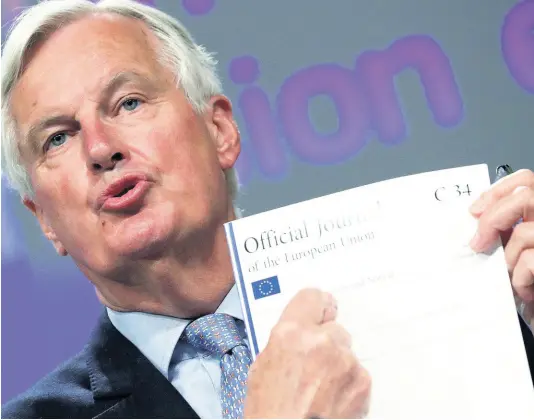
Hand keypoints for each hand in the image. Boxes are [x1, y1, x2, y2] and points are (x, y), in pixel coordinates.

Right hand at [243, 289, 370, 418]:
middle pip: (333, 327)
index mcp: (290, 333)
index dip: (316, 307)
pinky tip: (332, 400)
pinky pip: (358, 373)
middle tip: (315, 365)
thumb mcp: (262, 367)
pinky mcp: (362, 383)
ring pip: (347, 352)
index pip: (313, 297)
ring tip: (321, 390)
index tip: (320, 312)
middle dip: (326, 342)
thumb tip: (300, 333)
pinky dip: (349, 385)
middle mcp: (321, 341)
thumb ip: (285, 341)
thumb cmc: (268, 411)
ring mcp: (345, 362)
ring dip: (338, 365)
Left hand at [469, 169, 533, 322]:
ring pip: (524, 232)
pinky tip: (527, 293)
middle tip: (477, 243)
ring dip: (509, 260)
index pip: (527, 181)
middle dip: (494, 217)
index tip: (474, 211)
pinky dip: (521, 280)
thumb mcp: (517, 253)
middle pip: (528, 194)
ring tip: (514, 279)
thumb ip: (504, 232)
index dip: (499, 190)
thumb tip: (473, 221)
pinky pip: (531, 261)